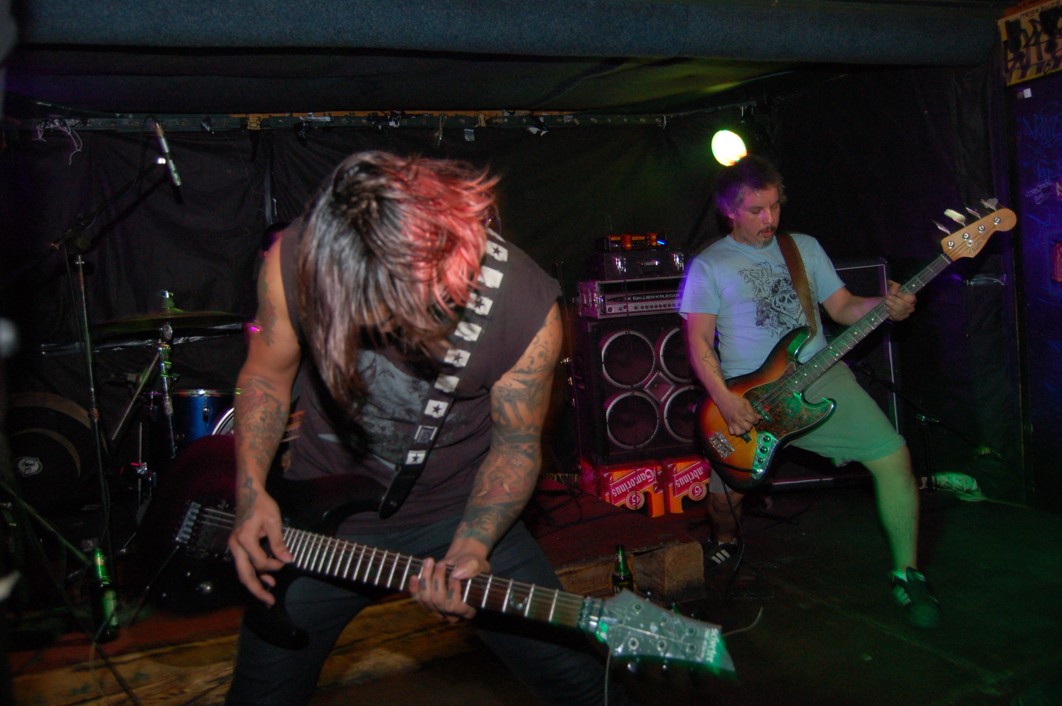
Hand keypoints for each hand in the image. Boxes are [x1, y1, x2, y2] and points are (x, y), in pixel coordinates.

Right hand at [228, 491, 291, 605]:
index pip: (259, 562)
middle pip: (244, 574)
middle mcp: (235, 545)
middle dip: (257, 590)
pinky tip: (266, 579)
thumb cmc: (262, 504)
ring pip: (243, 572)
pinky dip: (254, 573)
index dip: (274, 565)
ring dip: (256, 583)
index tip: (286, 561)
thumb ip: (278, 542)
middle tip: (270, 602)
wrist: (248, 493)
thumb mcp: (273, 521)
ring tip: (268, 596)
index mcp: (244, 539)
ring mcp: (234, 547)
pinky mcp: (237, 546)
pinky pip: (244, 564)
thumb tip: (288, 559)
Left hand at [408, 551, 489, 622]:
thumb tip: (457, 574)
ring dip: (426, 579)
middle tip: (441, 564)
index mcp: (468, 608)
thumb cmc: (471, 565)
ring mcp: (437, 609)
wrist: (460, 562)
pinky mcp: (426, 602)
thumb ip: (471, 568)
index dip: (454, 593)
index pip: (458, 608)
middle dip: (438, 580)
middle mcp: (451, 613)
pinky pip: (417, 598)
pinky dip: (414, 587)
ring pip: (426, 599)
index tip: (454, 576)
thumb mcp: (476, 564)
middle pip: (439, 602)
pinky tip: (415, 576)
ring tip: (430, 562)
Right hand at [714, 388, 762, 436]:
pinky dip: (735, 431)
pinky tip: (737, 426)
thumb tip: (759, 417)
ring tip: (743, 425)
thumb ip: (752, 410)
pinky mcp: (728, 424)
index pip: (753, 420)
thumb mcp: (746, 402)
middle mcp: (738, 419)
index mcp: (743, 413)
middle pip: (748, 428)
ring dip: (743, 430)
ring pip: (739, 432)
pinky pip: (732, 432)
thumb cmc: (735, 399)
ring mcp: (732, 423)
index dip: (756, 420)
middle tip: (749, 421)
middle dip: (750, 425)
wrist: (723, 399)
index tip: (756, 418)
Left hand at [884, 280, 915, 321]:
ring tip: (886, 302)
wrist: (887, 300)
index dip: (902, 296)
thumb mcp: (894, 286)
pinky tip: (887, 308)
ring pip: (900, 311)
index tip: (894, 293)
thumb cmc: (893, 292)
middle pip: (904, 305)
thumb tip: (893, 292)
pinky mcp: (899, 318)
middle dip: (895, 301)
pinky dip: (891, 312)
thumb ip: (894, 286)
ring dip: (892, 306)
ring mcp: (906, 314)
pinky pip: (896, 317)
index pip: (910, 298)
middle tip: (887, 297)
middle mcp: (911, 307)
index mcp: (912, 298)